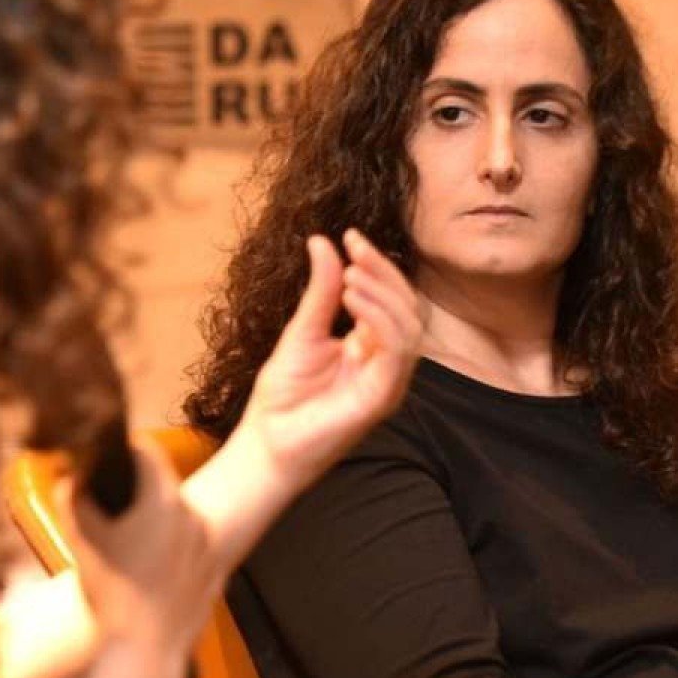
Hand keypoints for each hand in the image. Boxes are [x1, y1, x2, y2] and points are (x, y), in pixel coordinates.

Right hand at [56, 435, 219, 661]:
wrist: (144, 651)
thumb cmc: (111, 594)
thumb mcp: (82, 543)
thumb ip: (72, 500)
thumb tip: (68, 476)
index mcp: (164, 502)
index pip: (149, 453)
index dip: (128, 448)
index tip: (114, 452)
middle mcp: (195, 518)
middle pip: (166, 487)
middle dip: (141, 491)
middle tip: (116, 505)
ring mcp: (210, 547)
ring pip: (182, 520)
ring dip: (160, 522)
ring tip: (132, 544)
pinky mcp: (217, 574)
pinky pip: (194, 551)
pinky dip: (176, 553)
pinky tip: (152, 573)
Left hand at [236, 229, 424, 488]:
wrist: (268, 441)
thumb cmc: (284, 395)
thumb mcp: (302, 330)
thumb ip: (321, 290)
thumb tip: (323, 241)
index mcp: (370, 345)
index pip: (389, 297)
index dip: (375, 264)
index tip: (350, 236)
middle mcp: (386, 361)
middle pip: (406, 306)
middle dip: (384, 272)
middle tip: (355, 248)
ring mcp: (388, 380)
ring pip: (410, 326)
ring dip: (384, 293)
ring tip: (351, 273)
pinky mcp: (384, 397)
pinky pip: (398, 352)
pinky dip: (381, 320)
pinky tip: (354, 299)